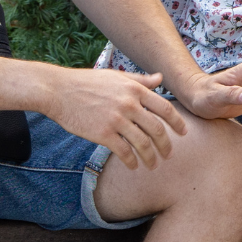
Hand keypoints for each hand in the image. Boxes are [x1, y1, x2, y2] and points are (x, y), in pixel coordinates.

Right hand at [41, 68, 187, 169]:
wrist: (58, 91)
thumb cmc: (87, 82)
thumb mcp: (116, 76)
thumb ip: (140, 80)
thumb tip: (160, 78)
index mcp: (135, 89)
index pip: (165, 108)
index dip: (177, 122)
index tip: (184, 132)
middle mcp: (129, 104)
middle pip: (157, 129)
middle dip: (166, 145)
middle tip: (169, 155)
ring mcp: (116, 120)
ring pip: (143, 144)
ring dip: (151, 158)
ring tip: (153, 165)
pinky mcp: (103, 133)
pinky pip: (124, 152)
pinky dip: (132, 161)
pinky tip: (133, 166)